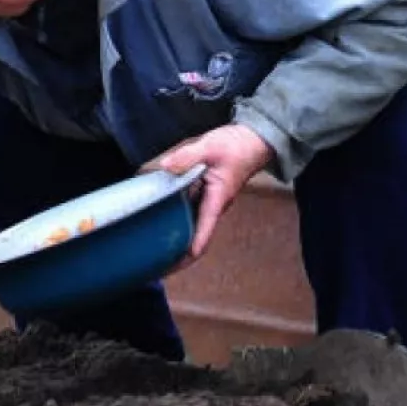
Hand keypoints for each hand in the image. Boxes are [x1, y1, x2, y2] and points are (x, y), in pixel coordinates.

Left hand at [155, 124, 274, 270]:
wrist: (252, 140)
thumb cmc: (237, 146)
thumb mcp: (210, 147)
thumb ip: (187, 156)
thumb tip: (166, 166)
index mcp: (216, 200)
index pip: (203, 231)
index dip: (190, 250)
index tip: (174, 265)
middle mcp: (213, 205)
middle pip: (195, 236)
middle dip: (178, 253)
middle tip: (155, 265)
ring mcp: (209, 201)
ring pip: (191, 225)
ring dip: (176, 237)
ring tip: (153, 249)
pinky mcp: (204, 193)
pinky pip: (189, 210)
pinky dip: (176, 218)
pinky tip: (158, 217)